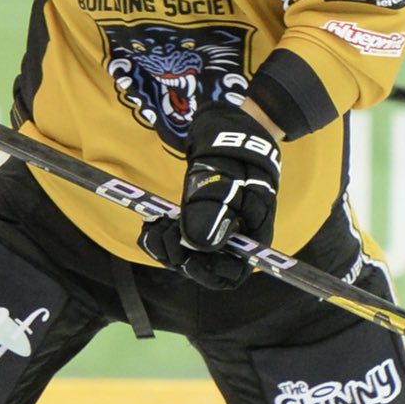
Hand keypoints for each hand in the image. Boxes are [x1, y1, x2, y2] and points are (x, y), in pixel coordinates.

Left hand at [139, 100, 280, 287]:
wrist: (229, 130)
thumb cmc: (237, 151)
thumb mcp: (228, 175)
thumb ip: (215, 208)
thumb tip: (198, 245)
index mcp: (251, 233)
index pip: (233, 272)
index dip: (210, 273)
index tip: (188, 259)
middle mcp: (232, 238)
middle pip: (204, 267)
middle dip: (179, 256)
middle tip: (164, 232)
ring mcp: (212, 230)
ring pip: (186, 256)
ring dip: (166, 246)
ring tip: (156, 224)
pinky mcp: (195, 221)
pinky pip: (176, 241)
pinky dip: (160, 236)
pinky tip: (153, 222)